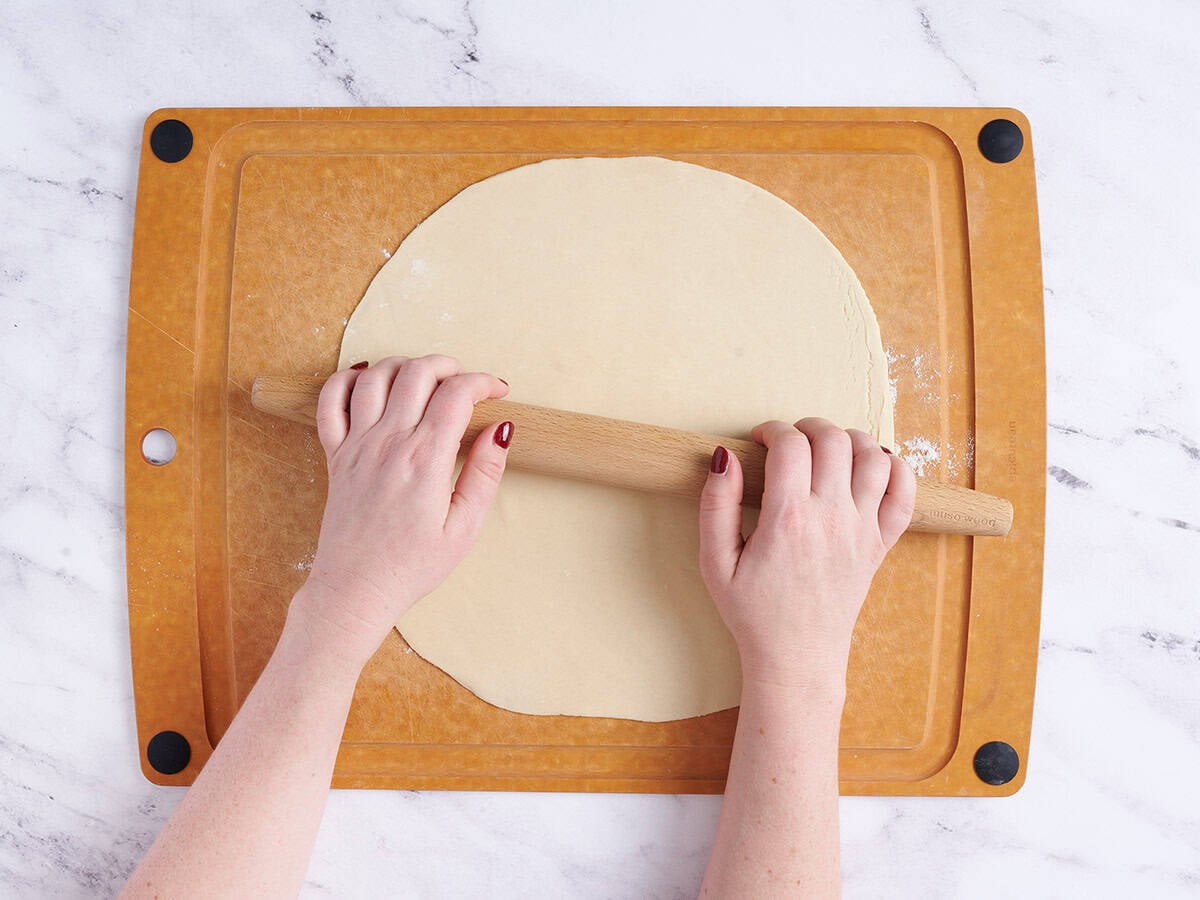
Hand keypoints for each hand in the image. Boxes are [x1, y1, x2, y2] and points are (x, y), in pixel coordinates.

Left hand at [293, 355, 511, 667]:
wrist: (355, 590)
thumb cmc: (411, 566)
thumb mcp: (464, 527)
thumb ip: (485, 473)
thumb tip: (501, 430)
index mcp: (425, 460)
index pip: (457, 393)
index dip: (483, 382)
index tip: (497, 391)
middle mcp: (388, 443)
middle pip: (417, 372)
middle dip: (448, 365)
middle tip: (464, 382)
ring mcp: (357, 446)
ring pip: (376, 376)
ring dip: (404, 365)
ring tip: (424, 379)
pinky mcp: (335, 455)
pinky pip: (330, 401)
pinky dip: (346, 380)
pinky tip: (368, 380)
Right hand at [698, 418, 914, 689]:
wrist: (796, 657)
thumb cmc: (753, 612)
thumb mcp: (714, 563)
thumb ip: (715, 505)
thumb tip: (724, 457)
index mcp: (788, 519)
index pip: (790, 444)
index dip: (771, 429)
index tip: (759, 440)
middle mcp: (832, 517)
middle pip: (833, 439)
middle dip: (808, 426)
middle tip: (790, 441)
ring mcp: (863, 529)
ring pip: (873, 456)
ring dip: (850, 439)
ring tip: (827, 450)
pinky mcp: (881, 543)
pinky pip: (904, 492)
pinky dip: (895, 468)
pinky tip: (871, 467)